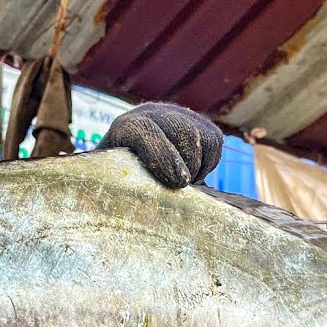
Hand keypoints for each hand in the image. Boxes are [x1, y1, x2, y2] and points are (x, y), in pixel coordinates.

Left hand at [98, 102, 222, 188]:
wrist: (133, 170)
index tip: (177, 183)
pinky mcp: (199, 123)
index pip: (144, 131)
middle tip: (179, 189)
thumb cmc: (120, 187)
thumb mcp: (113, 188)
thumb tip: (126, 213)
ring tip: (182, 183)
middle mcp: (151, 114)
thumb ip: (119, 191)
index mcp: (124, 128)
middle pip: (183, 131)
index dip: (161, 156)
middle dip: (188, 166)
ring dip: (198, 167)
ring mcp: (177, 115)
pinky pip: (214, 141)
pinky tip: (193, 172)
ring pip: (202, 137)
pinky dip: (208, 163)